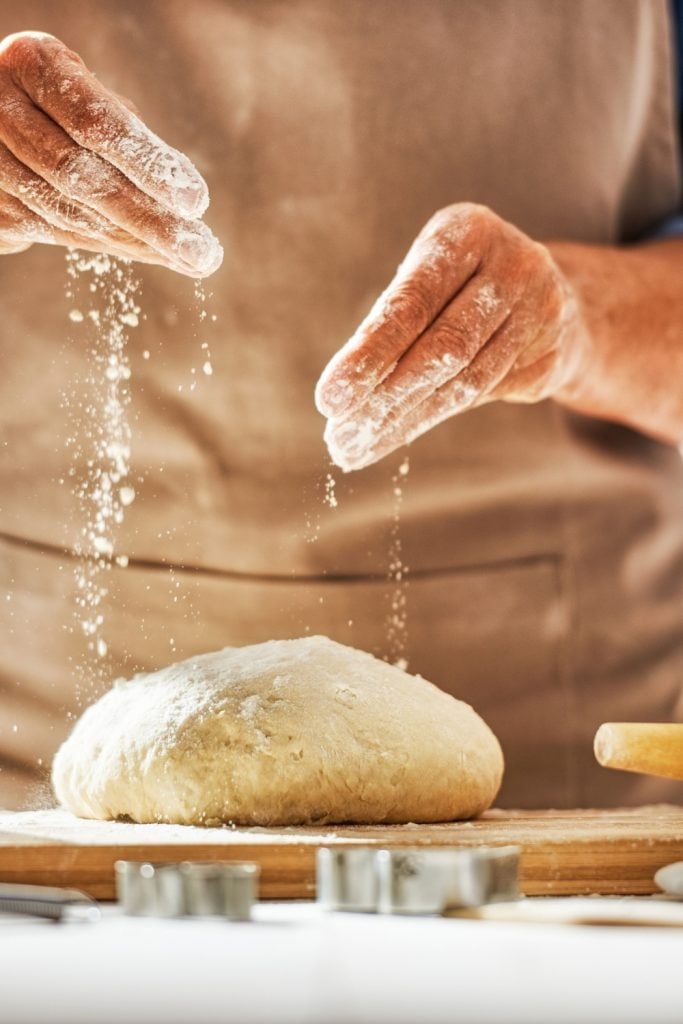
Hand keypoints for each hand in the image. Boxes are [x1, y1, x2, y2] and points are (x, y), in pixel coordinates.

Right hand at [0, 31, 221, 275]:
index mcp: (32, 65)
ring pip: (68, 213)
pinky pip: (56, 233)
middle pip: (81, 177)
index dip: (148, 165)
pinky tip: (150, 252)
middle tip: (203, 252)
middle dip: (150, 220)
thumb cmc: (60, 99)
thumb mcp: (90, 93)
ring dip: (136, 241)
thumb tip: (183, 198)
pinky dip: (110, 245)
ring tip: (187, 257)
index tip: (197, 201)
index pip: (95, 123)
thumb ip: (128, 135)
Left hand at [315, 203, 586, 469]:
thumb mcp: (426, 280)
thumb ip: (392, 322)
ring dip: (404, 420)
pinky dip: (431, 418)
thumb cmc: (460, 286)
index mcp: (469, 232)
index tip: (329, 400)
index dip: (369, 355)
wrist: (551, 297)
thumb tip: (342, 397)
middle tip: (340, 438)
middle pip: (443, 348)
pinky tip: (394, 436)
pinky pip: (484, 394)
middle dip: (384, 398)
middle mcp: (513, 264)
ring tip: (357, 447)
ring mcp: (541, 310)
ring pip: (464, 380)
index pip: (412, 303)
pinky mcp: (551, 354)